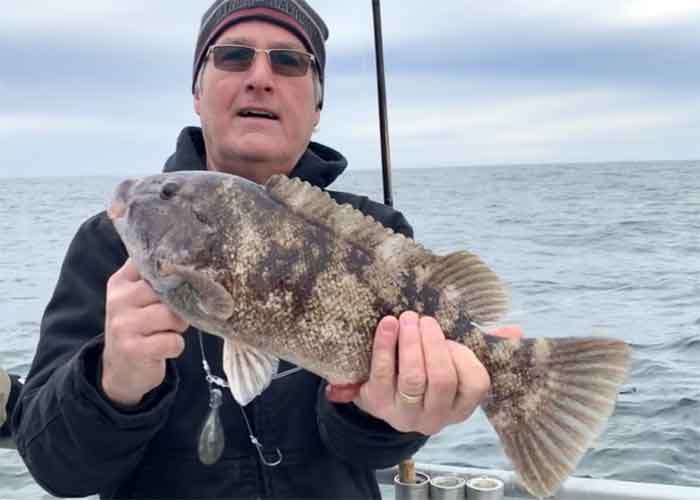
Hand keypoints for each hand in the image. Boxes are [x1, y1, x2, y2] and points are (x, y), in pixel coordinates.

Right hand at [101, 259, 189, 405]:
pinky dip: (175, 345)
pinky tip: (164, 347)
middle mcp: (118, 301)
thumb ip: (154, 278)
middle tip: (176, 314)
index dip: (172, 269)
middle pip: (166, 291)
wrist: (120, 370)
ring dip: (179, 326)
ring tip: (169, 331)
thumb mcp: (137, 298)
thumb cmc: (139, 327)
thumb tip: (192, 261)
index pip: (149, 263)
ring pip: (172, 315)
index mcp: (120, 282)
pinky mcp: (134, 350)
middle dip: (180, 303)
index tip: (184, 275)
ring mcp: (124, 326)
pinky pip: (173, 341)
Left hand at [326, 311, 522, 434]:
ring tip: (407, 317)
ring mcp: (405, 414)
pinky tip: (388, 325)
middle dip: (434, 344)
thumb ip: (481, 346)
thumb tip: (514, 330)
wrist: (382, 395)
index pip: (475, 384)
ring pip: (414, 379)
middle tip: (424, 318)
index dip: (464, 356)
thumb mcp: (453, 362)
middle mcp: (435, 416)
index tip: (452, 336)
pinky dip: (385, 346)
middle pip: (441, 379)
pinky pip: (382, 374)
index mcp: (461, 406)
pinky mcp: (377, 404)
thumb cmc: (425, 372)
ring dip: (411, 343)